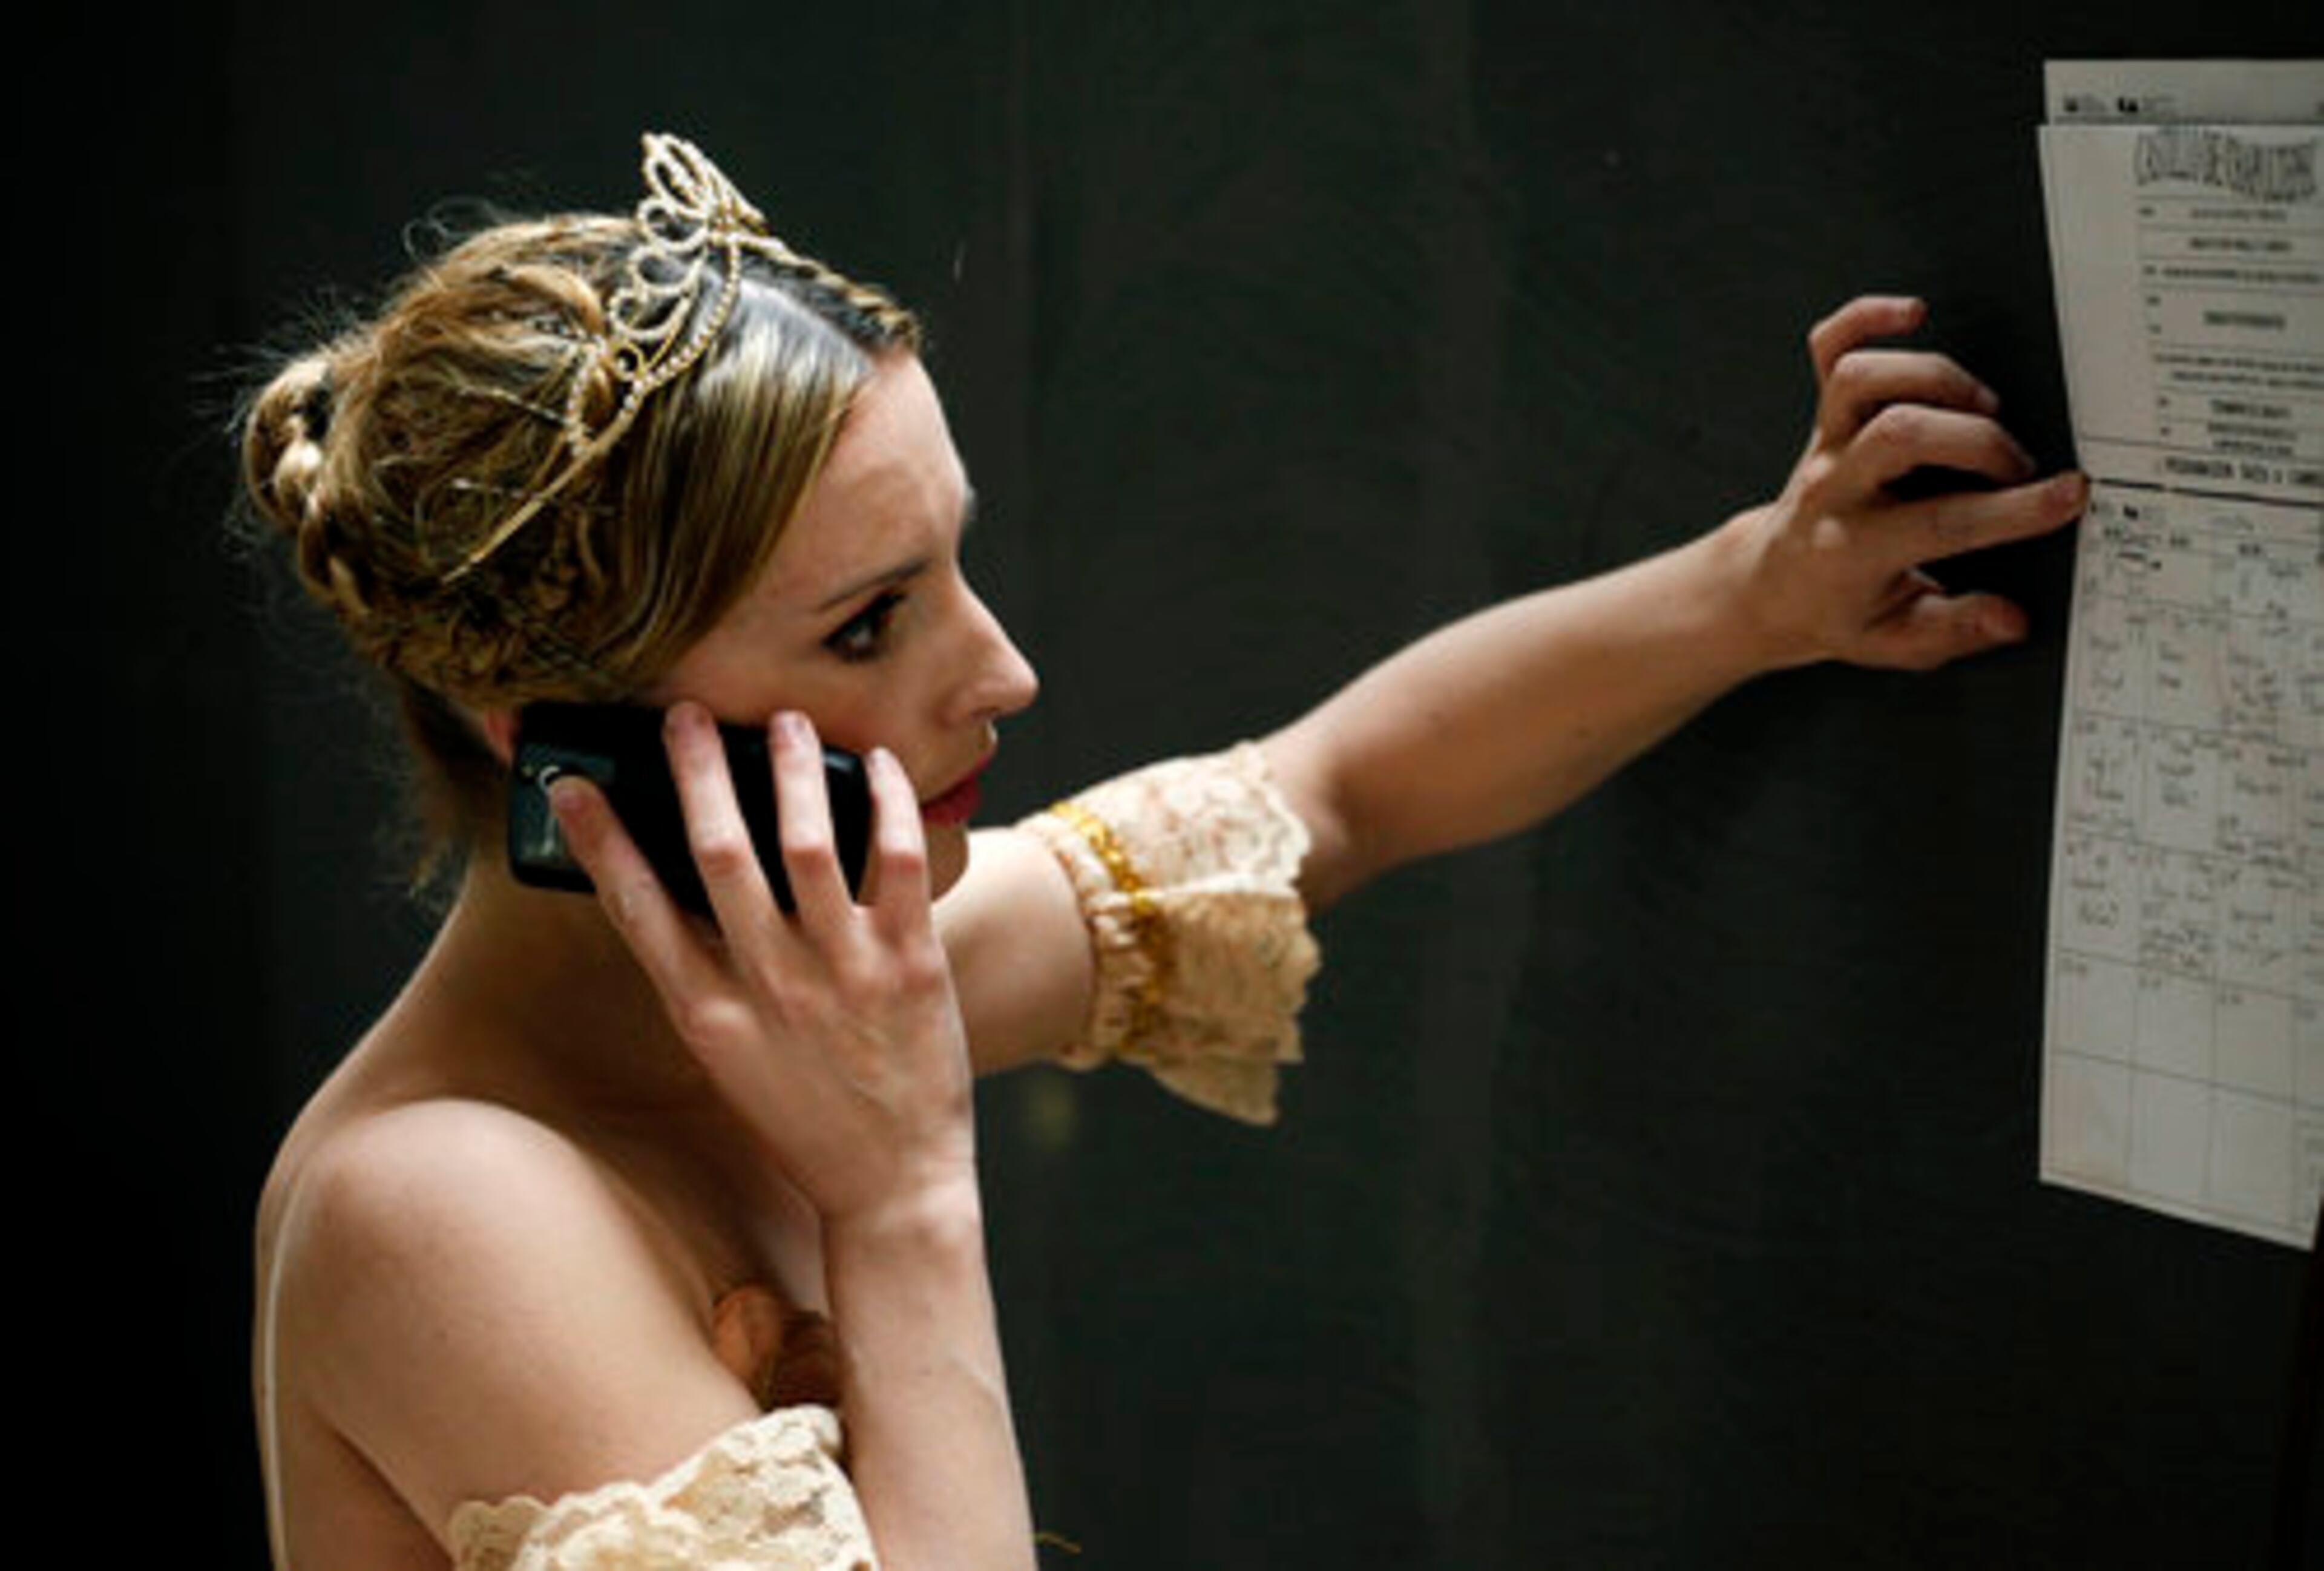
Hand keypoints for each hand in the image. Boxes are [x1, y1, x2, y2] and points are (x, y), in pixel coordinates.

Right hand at [549, 703, 975, 1226]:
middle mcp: (768, 988)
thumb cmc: (804, 1118)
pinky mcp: (912, 968)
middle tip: (685, 714)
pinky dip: (887, 805)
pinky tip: (880, 766)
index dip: (600, 838)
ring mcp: (843, 975)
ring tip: (785, 721)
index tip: (571, 782)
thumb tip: (683, 887)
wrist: (892, 1189)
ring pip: (806, 843)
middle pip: (716, 854)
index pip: (636, 908)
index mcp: (706, 1015)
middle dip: (695, 773)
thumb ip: (706, 977)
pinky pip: (896, 863)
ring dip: (791, 770)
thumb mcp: (730, 1057)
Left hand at [1726, 295, 2086, 671]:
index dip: (2013, 508)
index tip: (2068, 495)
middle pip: (1900, 433)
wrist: (1770, 587)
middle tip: (2021, 466)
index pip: (1941, 521)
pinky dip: (1864, 319)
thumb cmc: (1838, 610)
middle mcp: (1833, 487)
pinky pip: (1828, 348)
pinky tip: (1912, 314)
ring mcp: (1824, 444)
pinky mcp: (1821, 415)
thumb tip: (2010, 618)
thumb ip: (1956, 629)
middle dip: (1978, 442)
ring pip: (1861, 379)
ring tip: (1982, 406)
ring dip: (1933, 379)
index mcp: (1854, 549)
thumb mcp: (1898, 640)